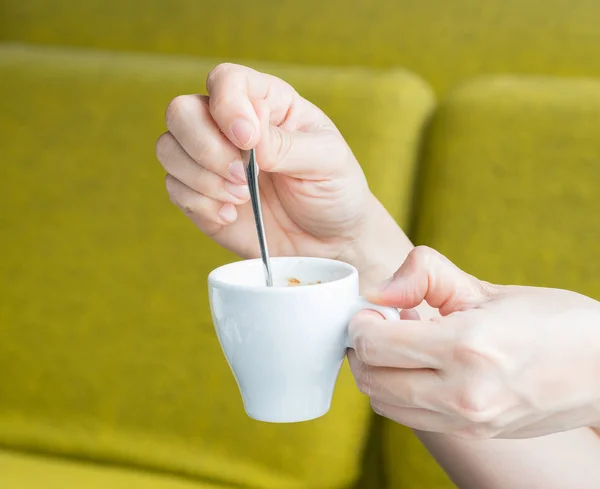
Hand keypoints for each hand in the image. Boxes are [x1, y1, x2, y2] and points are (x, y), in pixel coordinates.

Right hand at [155, 63, 376, 261]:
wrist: (328, 241)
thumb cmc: (335, 191)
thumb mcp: (328, 161)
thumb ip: (287, 145)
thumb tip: (249, 138)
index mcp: (267, 103)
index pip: (225, 81)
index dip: (227, 106)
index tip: (249, 141)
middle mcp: (230, 127)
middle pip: (181, 111)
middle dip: (207, 148)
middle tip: (243, 177)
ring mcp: (211, 161)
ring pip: (168, 149)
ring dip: (203, 178)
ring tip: (243, 198)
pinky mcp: (201, 196)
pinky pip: (174, 188)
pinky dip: (201, 203)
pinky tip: (232, 214)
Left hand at [347, 246, 599, 438]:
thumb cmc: (552, 320)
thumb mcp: (486, 288)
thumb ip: (425, 276)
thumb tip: (379, 291)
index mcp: (466, 348)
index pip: (375, 345)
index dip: (360, 323)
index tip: (371, 309)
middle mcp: (464, 395)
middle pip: (371, 380)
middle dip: (362, 349)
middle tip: (378, 324)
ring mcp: (469, 423)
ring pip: (385, 405)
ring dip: (377, 373)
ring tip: (397, 345)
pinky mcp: (474, 434)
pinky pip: (412, 418)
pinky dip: (399, 393)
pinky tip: (418, 367)